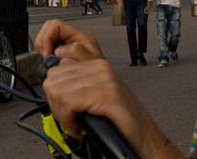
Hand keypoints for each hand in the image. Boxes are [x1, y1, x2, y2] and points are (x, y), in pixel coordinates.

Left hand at [32, 19, 175, 158]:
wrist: (144, 135)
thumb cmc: (118, 117)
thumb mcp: (95, 92)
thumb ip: (77, 76)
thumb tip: (59, 62)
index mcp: (97, 63)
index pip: (56, 64)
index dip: (53, 88)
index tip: (59, 103)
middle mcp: (101, 67)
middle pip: (53, 79)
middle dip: (56, 104)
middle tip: (68, 117)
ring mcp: (105, 79)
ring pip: (58, 91)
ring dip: (62, 114)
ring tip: (74, 123)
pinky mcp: (108, 94)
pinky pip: (69, 102)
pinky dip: (68, 119)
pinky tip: (78, 126)